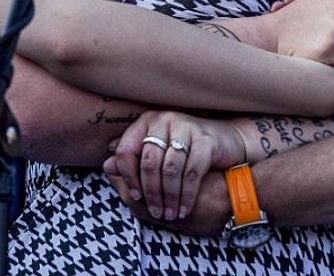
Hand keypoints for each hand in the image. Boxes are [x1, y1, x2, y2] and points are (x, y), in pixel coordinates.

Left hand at [104, 110, 244, 223]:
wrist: (227, 141)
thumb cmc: (186, 150)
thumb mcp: (157, 153)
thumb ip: (131, 159)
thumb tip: (107, 165)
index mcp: (147, 122)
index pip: (127, 150)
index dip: (128, 176)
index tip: (136, 196)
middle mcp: (165, 120)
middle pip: (149, 162)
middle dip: (151, 192)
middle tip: (156, 212)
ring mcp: (186, 128)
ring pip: (170, 169)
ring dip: (169, 197)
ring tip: (171, 214)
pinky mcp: (206, 140)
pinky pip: (192, 172)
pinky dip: (187, 194)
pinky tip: (184, 208)